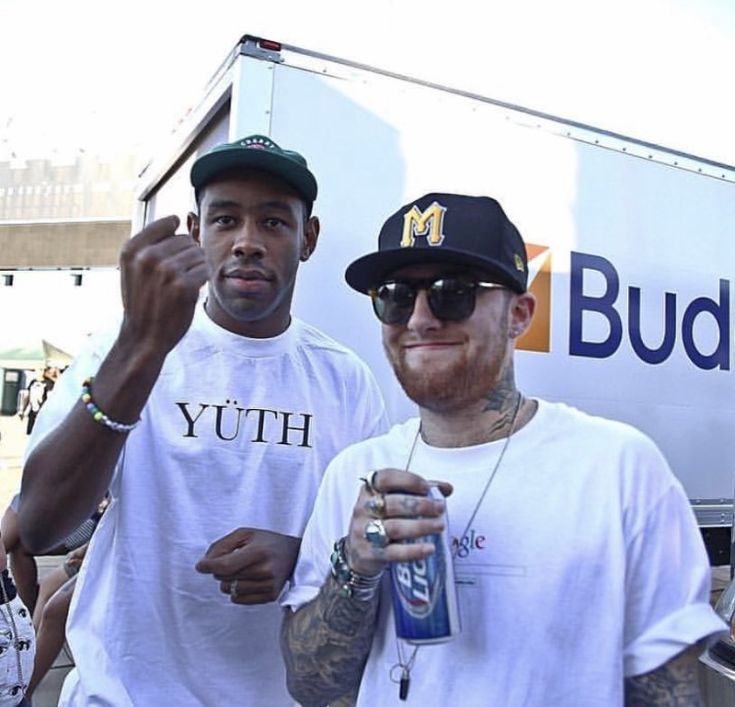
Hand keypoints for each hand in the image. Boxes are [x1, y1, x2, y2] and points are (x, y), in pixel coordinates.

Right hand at [118, 215, 208, 357]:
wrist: (144, 336)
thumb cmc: (143, 301)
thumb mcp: (134, 267)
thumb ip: (150, 243)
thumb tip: (177, 218)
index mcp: (132, 249)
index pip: (168, 223)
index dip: (176, 236)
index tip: (174, 252)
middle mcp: (147, 257)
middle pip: (186, 239)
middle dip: (187, 255)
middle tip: (177, 277)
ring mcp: (166, 271)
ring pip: (198, 254)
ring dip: (196, 268)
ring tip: (182, 284)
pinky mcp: (184, 286)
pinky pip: (205, 270)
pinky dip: (202, 280)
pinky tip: (190, 291)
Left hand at [195, 528, 300, 604]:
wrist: (294, 554)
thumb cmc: (266, 542)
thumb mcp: (245, 534)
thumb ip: (222, 545)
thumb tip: (203, 564)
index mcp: (258, 552)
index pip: (225, 566)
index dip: (208, 566)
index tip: (200, 566)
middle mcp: (265, 570)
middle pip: (224, 577)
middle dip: (220, 569)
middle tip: (232, 560)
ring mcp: (268, 585)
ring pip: (229, 589)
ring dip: (228, 580)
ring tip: (242, 570)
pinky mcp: (270, 596)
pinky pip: (237, 599)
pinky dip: (235, 591)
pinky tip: (246, 580)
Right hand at [346, 469, 451, 576]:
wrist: (358, 551)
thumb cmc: (382, 519)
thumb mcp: (394, 500)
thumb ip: (420, 491)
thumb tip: (447, 488)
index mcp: (370, 489)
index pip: (385, 478)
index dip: (408, 480)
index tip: (427, 487)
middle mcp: (363, 508)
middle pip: (393, 503)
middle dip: (421, 505)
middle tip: (440, 508)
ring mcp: (363, 531)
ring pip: (393, 528)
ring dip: (421, 526)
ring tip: (440, 526)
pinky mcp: (369, 553)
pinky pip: (393, 552)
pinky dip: (413, 551)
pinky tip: (429, 548)